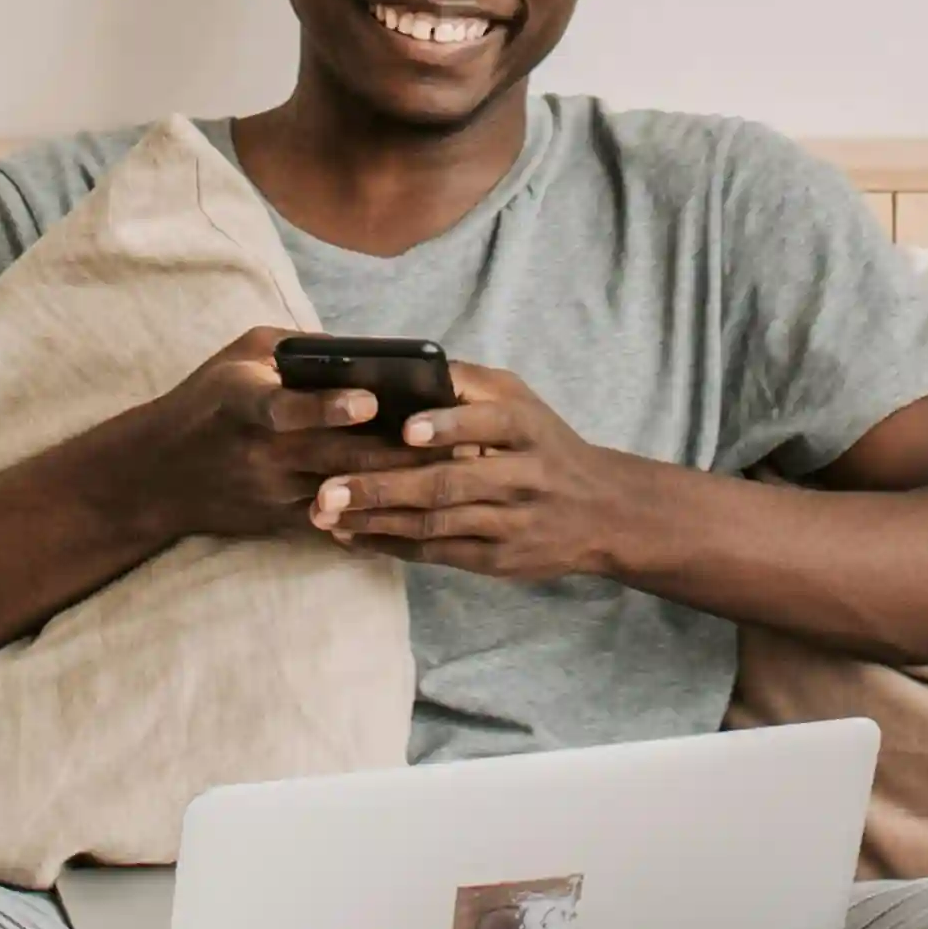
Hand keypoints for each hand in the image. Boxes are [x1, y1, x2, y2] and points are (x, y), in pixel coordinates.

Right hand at [128, 327, 446, 539]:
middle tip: (452, 438)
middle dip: (394, 450)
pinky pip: (338, 523)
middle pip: (335, 455)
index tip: (369, 400)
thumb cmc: (207, 401)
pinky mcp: (282, 522)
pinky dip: (379, 516)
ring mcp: (272, 493)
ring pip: (345, 492)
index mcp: (243, 402)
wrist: (158, 476)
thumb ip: (297, 346)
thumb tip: (364, 348)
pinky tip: (421, 508)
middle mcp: (258, 452)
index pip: (285, 407)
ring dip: (396, 485)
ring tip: (450, 471)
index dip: (327, 406)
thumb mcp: (239, 355)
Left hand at [306, 362, 645, 580]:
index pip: (488, 424)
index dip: (447, 427)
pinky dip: (390, 545)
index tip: (406, 430)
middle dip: (383, 488)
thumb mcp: (523, 402)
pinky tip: (351, 536)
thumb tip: (407, 368)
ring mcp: (509, 523)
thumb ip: (470, 385)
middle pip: (447, 484)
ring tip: (324, 514)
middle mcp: (521, 477)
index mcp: (526, 429)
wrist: (603, 512)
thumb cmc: (546, 445)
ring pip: (435, 524)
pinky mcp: (497, 560)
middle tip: (327, 489)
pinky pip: (436, 554)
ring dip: (375, 521)